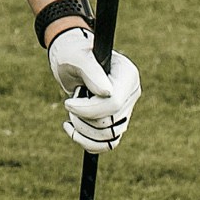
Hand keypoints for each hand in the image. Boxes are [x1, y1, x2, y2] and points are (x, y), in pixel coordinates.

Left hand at [46, 24, 140, 154]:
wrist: (69, 61)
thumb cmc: (72, 54)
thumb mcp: (76, 57)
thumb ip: (91, 71)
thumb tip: (107, 93)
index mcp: (128, 75)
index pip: (114, 104)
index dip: (88, 110)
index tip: (68, 103)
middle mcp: (131, 93)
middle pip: (110, 123)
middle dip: (83, 119)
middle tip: (68, 104)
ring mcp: (126, 109)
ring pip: (109, 138)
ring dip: (83, 130)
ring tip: (71, 113)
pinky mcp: (117, 122)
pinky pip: (107, 145)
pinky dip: (87, 142)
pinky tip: (71, 129)